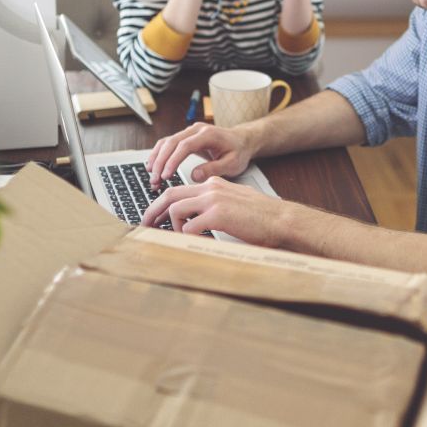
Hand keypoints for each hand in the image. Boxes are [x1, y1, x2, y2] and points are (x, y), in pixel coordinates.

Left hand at [140, 177, 304, 247]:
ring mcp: (213, 200)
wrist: (282, 219)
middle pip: (170, 194)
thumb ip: (215, 205)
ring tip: (175, 237)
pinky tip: (195, 242)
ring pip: (176, 208)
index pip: (180, 190)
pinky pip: (190, 227)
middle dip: (153, 210)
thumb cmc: (263, 217)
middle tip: (144, 224)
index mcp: (214, 184)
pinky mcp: (218, 215)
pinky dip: (187, 236)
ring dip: (171, 226)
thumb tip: (197, 220)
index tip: (154, 215)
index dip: (163, 203)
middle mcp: (210, 188)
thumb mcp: (235, 203)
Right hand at [145, 122, 255, 187]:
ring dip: (156, 159)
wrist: (242, 141)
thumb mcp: (232, 163)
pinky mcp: (185, 137)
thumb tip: (194, 175)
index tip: (166, 176)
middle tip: (155, 180)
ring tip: (152, 178)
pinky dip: (159, 156)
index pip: (185, 145)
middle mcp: (196, 130)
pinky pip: (168, 144)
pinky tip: (153, 168)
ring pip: (166, 142)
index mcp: (208, 134)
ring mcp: (189, 132)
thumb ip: (214, 168)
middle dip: (160, 162)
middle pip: (171, 143)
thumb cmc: (238, 152)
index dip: (173, 160)